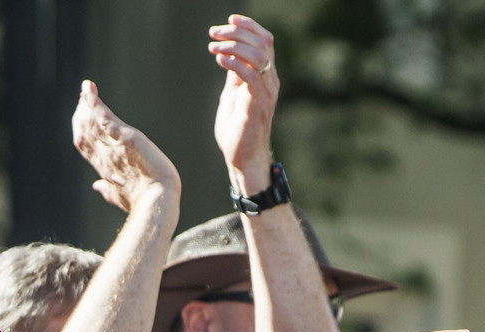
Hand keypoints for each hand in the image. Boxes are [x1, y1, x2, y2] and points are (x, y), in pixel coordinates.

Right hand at [72, 80, 179, 211]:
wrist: (155, 202)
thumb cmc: (143, 202)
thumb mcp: (121, 194)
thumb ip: (107, 189)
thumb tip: (96, 187)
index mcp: (104, 169)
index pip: (86, 146)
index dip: (81, 130)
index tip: (81, 115)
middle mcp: (104, 157)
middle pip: (85, 131)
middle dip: (82, 113)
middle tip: (83, 96)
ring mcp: (113, 148)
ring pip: (92, 123)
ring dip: (87, 104)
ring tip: (86, 88)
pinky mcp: (125, 140)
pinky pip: (105, 119)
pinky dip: (95, 105)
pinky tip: (90, 92)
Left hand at [209, 14, 278, 188]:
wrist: (242, 158)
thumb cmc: (237, 129)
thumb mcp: (233, 94)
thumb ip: (235, 75)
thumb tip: (229, 54)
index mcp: (265, 76)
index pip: (264, 41)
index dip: (249, 26)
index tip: (229, 19)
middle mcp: (270, 81)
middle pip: (262, 43)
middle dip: (238, 32)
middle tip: (215, 32)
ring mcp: (266, 93)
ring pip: (258, 56)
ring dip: (235, 46)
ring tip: (214, 45)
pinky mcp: (258, 105)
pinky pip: (251, 77)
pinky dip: (235, 64)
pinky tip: (219, 59)